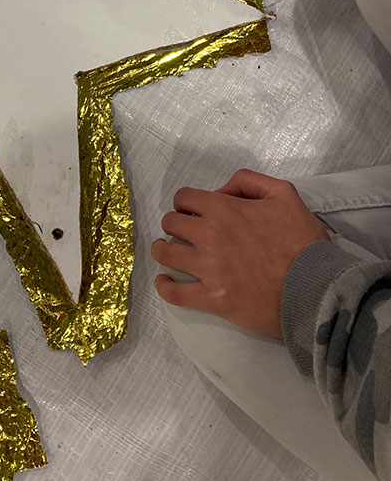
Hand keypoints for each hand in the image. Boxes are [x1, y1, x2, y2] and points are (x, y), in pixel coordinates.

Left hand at [151, 169, 330, 337]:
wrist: (317, 288)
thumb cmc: (303, 241)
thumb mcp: (284, 194)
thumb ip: (249, 181)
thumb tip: (221, 190)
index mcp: (224, 209)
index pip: (183, 198)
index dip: (186, 203)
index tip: (192, 213)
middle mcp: (209, 235)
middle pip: (170, 223)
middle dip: (175, 225)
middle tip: (184, 233)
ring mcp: (208, 268)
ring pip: (165, 254)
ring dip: (163, 251)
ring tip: (167, 254)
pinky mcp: (212, 298)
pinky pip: (174, 293)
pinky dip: (165, 287)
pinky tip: (165, 283)